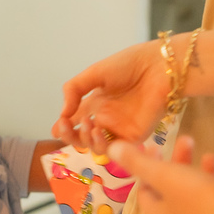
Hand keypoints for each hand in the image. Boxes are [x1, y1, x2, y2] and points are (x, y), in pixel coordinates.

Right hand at [53, 40, 170, 152]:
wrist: (158, 66)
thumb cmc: (129, 65)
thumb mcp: (94, 73)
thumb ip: (74, 90)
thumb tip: (62, 114)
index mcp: (96, 103)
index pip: (75, 121)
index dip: (63, 128)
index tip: (56, 128)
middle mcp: (106, 118)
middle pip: (82, 137)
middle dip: (69, 136)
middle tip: (64, 127)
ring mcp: (119, 128)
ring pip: (95, 146)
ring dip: (85, 139)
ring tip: (88, 123)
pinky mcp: (134, 136)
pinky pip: (115, 148)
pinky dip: (101, 143)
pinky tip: (98, 129)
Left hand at [110, 136, 213, 213]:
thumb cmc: (198, 200)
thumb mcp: (165, 175)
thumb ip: (137, 162)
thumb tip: (111, 149)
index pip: (145, 189)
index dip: (147, 165)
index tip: (156, 146)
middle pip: (169, 191)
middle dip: (175, 162)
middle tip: (185, 140)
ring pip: (191, 196)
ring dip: (194, 170)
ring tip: (202, 150)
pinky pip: (210, 205)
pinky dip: (211, 184)